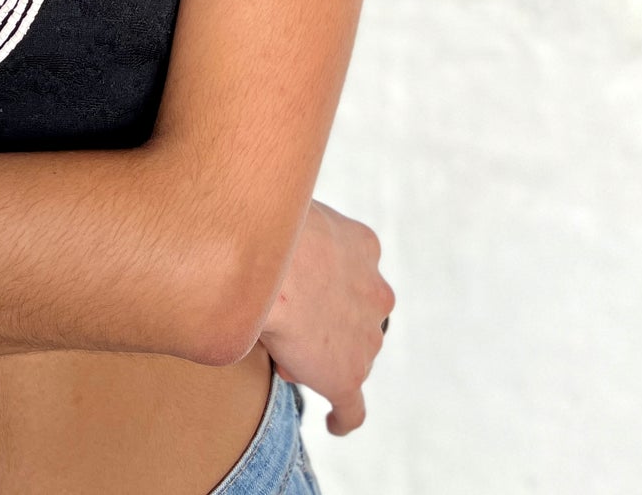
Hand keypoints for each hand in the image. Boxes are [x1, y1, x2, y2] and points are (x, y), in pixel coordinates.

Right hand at [258, 199, 394, 436]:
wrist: (267, 262)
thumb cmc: (265, 228)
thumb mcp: (286, 216)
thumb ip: (292, 235)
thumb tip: (269, 252)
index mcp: (364, 247)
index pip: (348, 273)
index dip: (321, 285)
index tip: (295, 289)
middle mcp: (376, 293)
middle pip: (353, 318)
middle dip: (324, 324)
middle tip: (282, 321)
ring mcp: (366, 338)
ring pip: (348, 356)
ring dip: (321, 359)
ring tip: (282, 353)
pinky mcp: (348, 376)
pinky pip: (353, 407)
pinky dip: (344, 417)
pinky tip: (335, 424)